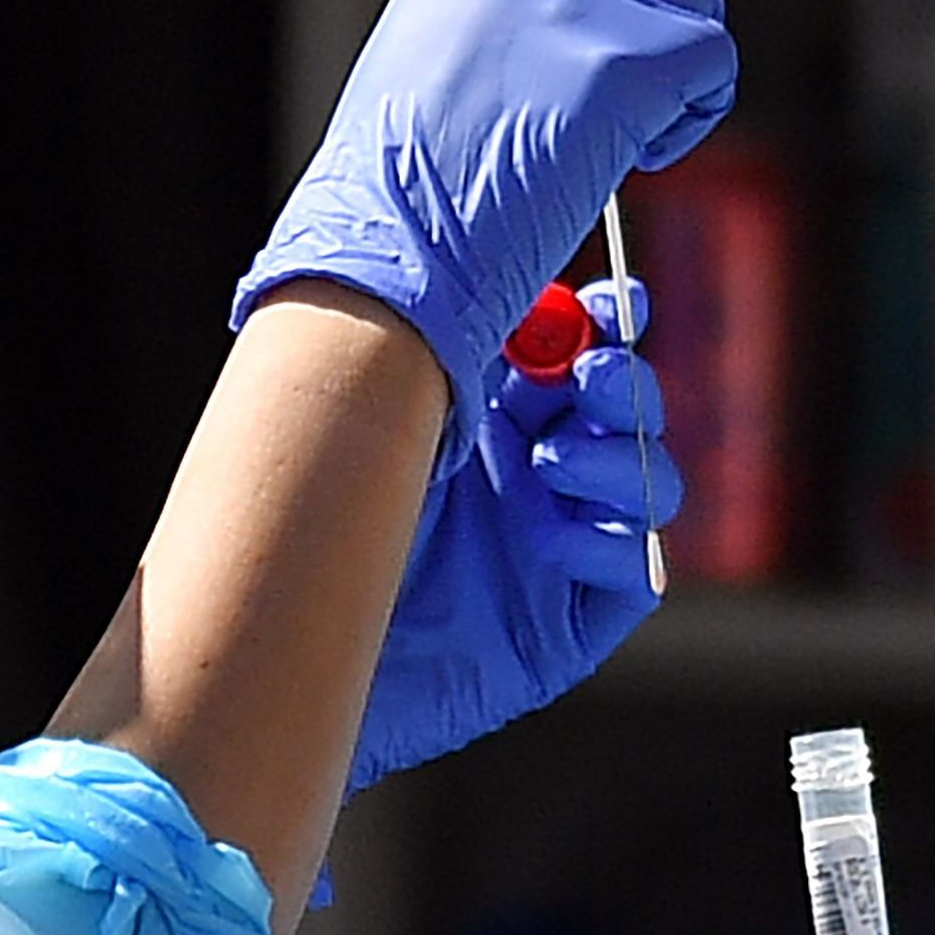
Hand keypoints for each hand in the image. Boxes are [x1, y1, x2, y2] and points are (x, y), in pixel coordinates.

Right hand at [235, 0, 733, 455]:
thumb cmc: (405, 194)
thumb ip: (508, 25)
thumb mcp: (436, 63)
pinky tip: (640, 159)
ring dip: (682, 69)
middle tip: (623, 111)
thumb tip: (584, 33)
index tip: (602, 55)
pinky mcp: (623, 66)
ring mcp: (575, 4)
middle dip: (656, 29)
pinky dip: (696, 114)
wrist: (390, 253)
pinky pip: (713, 60)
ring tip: (631, 138)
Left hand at [347, 281, 678, 792]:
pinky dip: (607, 542)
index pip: (581, 352)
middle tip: (588, 376)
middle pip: (628, 411)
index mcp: (494, 415)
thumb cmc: (310, 528)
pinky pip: (633, 570)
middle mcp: (536, 474)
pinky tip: (547, 539)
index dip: (609, 321)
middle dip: (624, 384)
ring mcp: (559, 548)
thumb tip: (507, 284)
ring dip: (616, 460)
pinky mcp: (568, 625)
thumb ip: (439, 351)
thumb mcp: (373, 419)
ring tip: (548, 465)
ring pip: (647, 484)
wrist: (287, 650)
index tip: (612, 300)